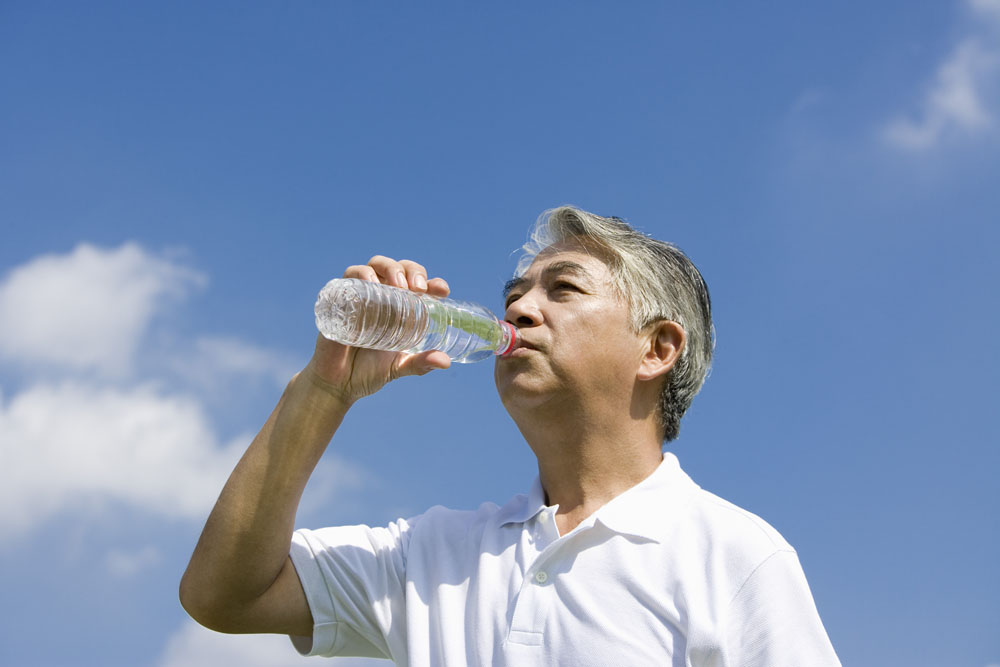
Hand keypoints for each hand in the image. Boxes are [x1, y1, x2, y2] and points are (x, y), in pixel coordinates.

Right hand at [303, 256, 451, 403]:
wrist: (337, 383)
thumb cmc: (369, 372)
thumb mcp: (399, 367)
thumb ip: (421, 363)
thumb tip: (445, 362)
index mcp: (401, 309)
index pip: (419, 285)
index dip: (433, 283)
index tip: (442, 291)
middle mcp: (382, 297)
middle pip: (399, 268)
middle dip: (412, 271)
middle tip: (417, 289)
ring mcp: (361, 296)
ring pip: (375, 265)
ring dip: (389, 268)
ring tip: (397, 285)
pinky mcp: (340, 299)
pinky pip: (349, 277)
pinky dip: (360, 274)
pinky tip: (370, 284)